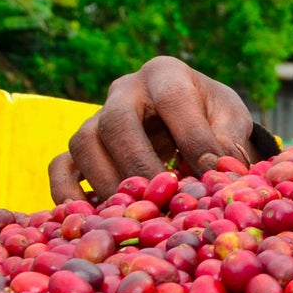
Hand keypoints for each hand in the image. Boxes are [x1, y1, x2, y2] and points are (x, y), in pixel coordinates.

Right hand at [50, 56, 256, 202]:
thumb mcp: (231, 119)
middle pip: (116, 122)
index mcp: (166, 75)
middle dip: (138, 164)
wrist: (194, 116)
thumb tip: (221, 174)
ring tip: (130, 211)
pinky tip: (86, 217)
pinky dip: (67, 192)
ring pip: (84, 143)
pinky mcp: (82, 147)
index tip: (211, 174)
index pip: (173, 102)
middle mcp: (124, 90)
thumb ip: (229, 142)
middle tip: (160, 198)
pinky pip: (61, 165)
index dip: (192, 138)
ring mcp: (96, 116)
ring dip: (104, 181)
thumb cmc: (214, 117)